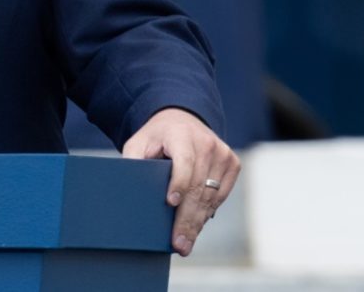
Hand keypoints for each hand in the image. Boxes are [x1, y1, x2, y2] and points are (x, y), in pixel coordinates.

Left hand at [121, 107, 239, 256]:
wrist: (182, 120)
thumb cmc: (156, 137)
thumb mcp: (138, 142)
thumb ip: (134, 161)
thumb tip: (130, 190)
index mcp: (181, 135)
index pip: (183, 163)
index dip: (178, 184)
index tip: (170, 203)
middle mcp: (207, 143)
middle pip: (198, 186)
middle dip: (187, 218)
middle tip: (178, 243)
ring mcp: (223, 154)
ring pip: (210, 196)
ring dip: (198, 222)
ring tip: (186, 243)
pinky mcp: (233, 164)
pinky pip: (220, 195)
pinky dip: (207, 212)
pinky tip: (196, 227)